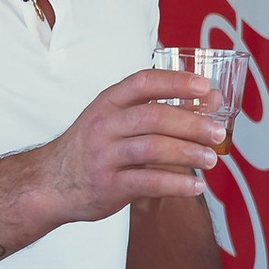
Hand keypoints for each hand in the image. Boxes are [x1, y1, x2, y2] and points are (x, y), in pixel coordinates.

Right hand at [45, 73, 229, 224]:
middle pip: (154, 117)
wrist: (51, 183)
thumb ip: (157, 109)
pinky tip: (196, 186)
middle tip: (218, 131)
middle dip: (191, 123)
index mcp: (108, 103)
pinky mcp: (109, 185)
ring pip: (153, 149)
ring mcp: (105, 156)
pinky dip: (177, 184)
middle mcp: (105, 125)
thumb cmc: (92, 148)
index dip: (176, 82)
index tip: (205, 86)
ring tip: (211, 159)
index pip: (143, 82)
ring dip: (188, 153)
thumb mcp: (113, 119)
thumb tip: (211, 99)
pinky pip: (148, 182)